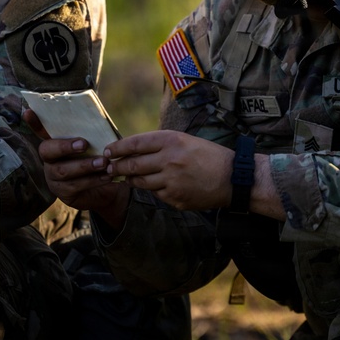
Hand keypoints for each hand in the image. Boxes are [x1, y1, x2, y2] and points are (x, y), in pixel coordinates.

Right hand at [33, 111, 129, 227]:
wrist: (107, 186)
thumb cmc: (98, 157)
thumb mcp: (96, 143)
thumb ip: (91, 132)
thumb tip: (97, 112)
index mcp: (55, 144)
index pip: (40, 131)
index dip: (34, 123)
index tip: (28, 112)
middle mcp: (49, 160)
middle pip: (48, 152)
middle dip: (65, 147)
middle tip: (84, 144)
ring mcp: (54, 178)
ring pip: (63, 171)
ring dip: (84, 166)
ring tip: (103, 162)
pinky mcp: (64, 193)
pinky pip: (75, 186)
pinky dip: (93, 180)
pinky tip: (107, 176)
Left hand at [104, 130, 233, 210]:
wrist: (232, 177)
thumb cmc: (207, 155)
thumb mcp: (184, 140)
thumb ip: (159, 145)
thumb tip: (132, 150)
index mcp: (171, 140)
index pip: (134, 143)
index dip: (117, 148)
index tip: (107, 151)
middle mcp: (169, 160)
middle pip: (132, 165)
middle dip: (116, 167)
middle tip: (108, 168)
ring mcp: (172, 181)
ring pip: (140, 181)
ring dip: (131, 179)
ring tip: (126, 177)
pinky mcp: (175, 198)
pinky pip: (155, 194)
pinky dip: (152, 189)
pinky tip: (156, 185)